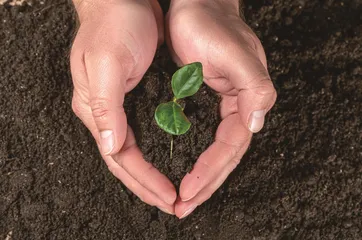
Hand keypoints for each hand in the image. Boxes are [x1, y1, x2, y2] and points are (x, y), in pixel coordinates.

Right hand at [70, 0, 175, 213]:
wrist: (122, 0)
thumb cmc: (114, 24)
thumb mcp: (107, 62)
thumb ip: (106, 106)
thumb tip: (109, 147)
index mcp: (96, 109)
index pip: (120, 157)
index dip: (144, 180)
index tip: (168, 197)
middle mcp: (105, 113)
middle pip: (125, 161)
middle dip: (148, 186)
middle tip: (172, 204)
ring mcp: (118, 107)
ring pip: (134, 152)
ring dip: (151, 174)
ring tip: (170, 193)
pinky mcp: (133, 97)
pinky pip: (144, 134)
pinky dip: (156, 152)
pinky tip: (168, 161)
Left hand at [166, 0, 276, 217]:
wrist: (194, 6)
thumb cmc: (211, 23)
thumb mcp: (235, 52)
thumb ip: (255, 87)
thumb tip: (257, 124)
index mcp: (245, 100)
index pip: (230, 146)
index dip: (211, 171)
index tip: (188, 190)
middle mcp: (234, 108)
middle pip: (222, 157)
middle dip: (204, 184)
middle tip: (182, 207)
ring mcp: (217, 107)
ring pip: (211, 151)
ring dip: (198, 177)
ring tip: (181, 199)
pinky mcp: (200, 103)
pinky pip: (198, 137)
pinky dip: (190, 157)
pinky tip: (180, 169)